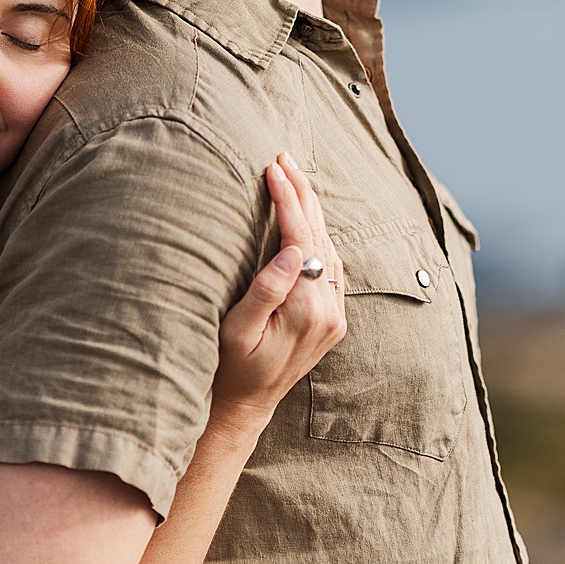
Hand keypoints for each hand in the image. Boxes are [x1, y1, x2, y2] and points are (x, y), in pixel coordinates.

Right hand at [210, 153, 346, 432]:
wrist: (246, 406)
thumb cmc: (229, 367)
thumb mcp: (237, 331)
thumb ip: (266, 291)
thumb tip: (293, 251)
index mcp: (307, 311)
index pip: (301, 238)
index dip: (287, 200)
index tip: (272, 168)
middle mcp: (330, 311)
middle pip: (321, 237)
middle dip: (303, 194)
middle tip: (284, 157)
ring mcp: (335, 316)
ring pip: (331, 248)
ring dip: (313, 210)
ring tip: (293, 176)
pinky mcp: (332, 318)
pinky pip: (332, 265)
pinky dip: (319, 233)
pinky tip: (306, 217)